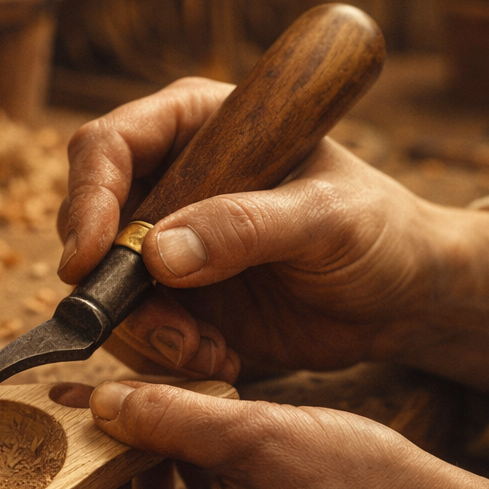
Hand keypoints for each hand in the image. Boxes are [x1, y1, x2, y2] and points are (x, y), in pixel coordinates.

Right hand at [58, 78, 488, 394]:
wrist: (402, 299)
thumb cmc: (379, 232)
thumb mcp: (326, 218)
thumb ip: (245, 227)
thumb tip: (156, 255)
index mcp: (200, 128)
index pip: (109, 146)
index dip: (86, 198)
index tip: (87, 258)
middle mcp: (171, 183)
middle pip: (91, 225)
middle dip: (114, 286)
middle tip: (167, 327)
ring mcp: (169, 247)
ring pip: (108, 290)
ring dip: (147, 332)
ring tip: (207, 351)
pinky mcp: (178, 302)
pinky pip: (139, 332)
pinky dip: (167, 356)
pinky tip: (219, 359)